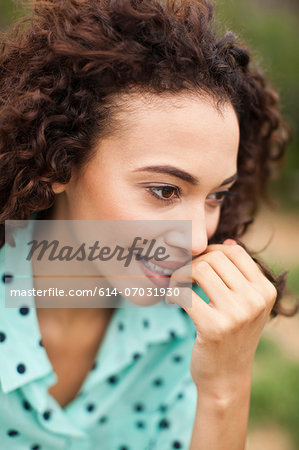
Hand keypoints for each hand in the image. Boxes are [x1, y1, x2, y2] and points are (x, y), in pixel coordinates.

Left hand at [166, 239, 276, 394]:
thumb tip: (228, 241)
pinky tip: (170, 300)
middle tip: (181, 277)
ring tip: (176, 287)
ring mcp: (236, 315)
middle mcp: (255, 300)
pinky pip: (184, 293)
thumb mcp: (245, 304)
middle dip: (192, 264)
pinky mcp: (213, 328)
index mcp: (265, 291)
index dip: (210, 252)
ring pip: (198, 270)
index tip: (197, 264)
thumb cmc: (231, 335)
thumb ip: (238, 274)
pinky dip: (172, 293)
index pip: (233, 251)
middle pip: (213, 258)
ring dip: (179, 275)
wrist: (226, 377)